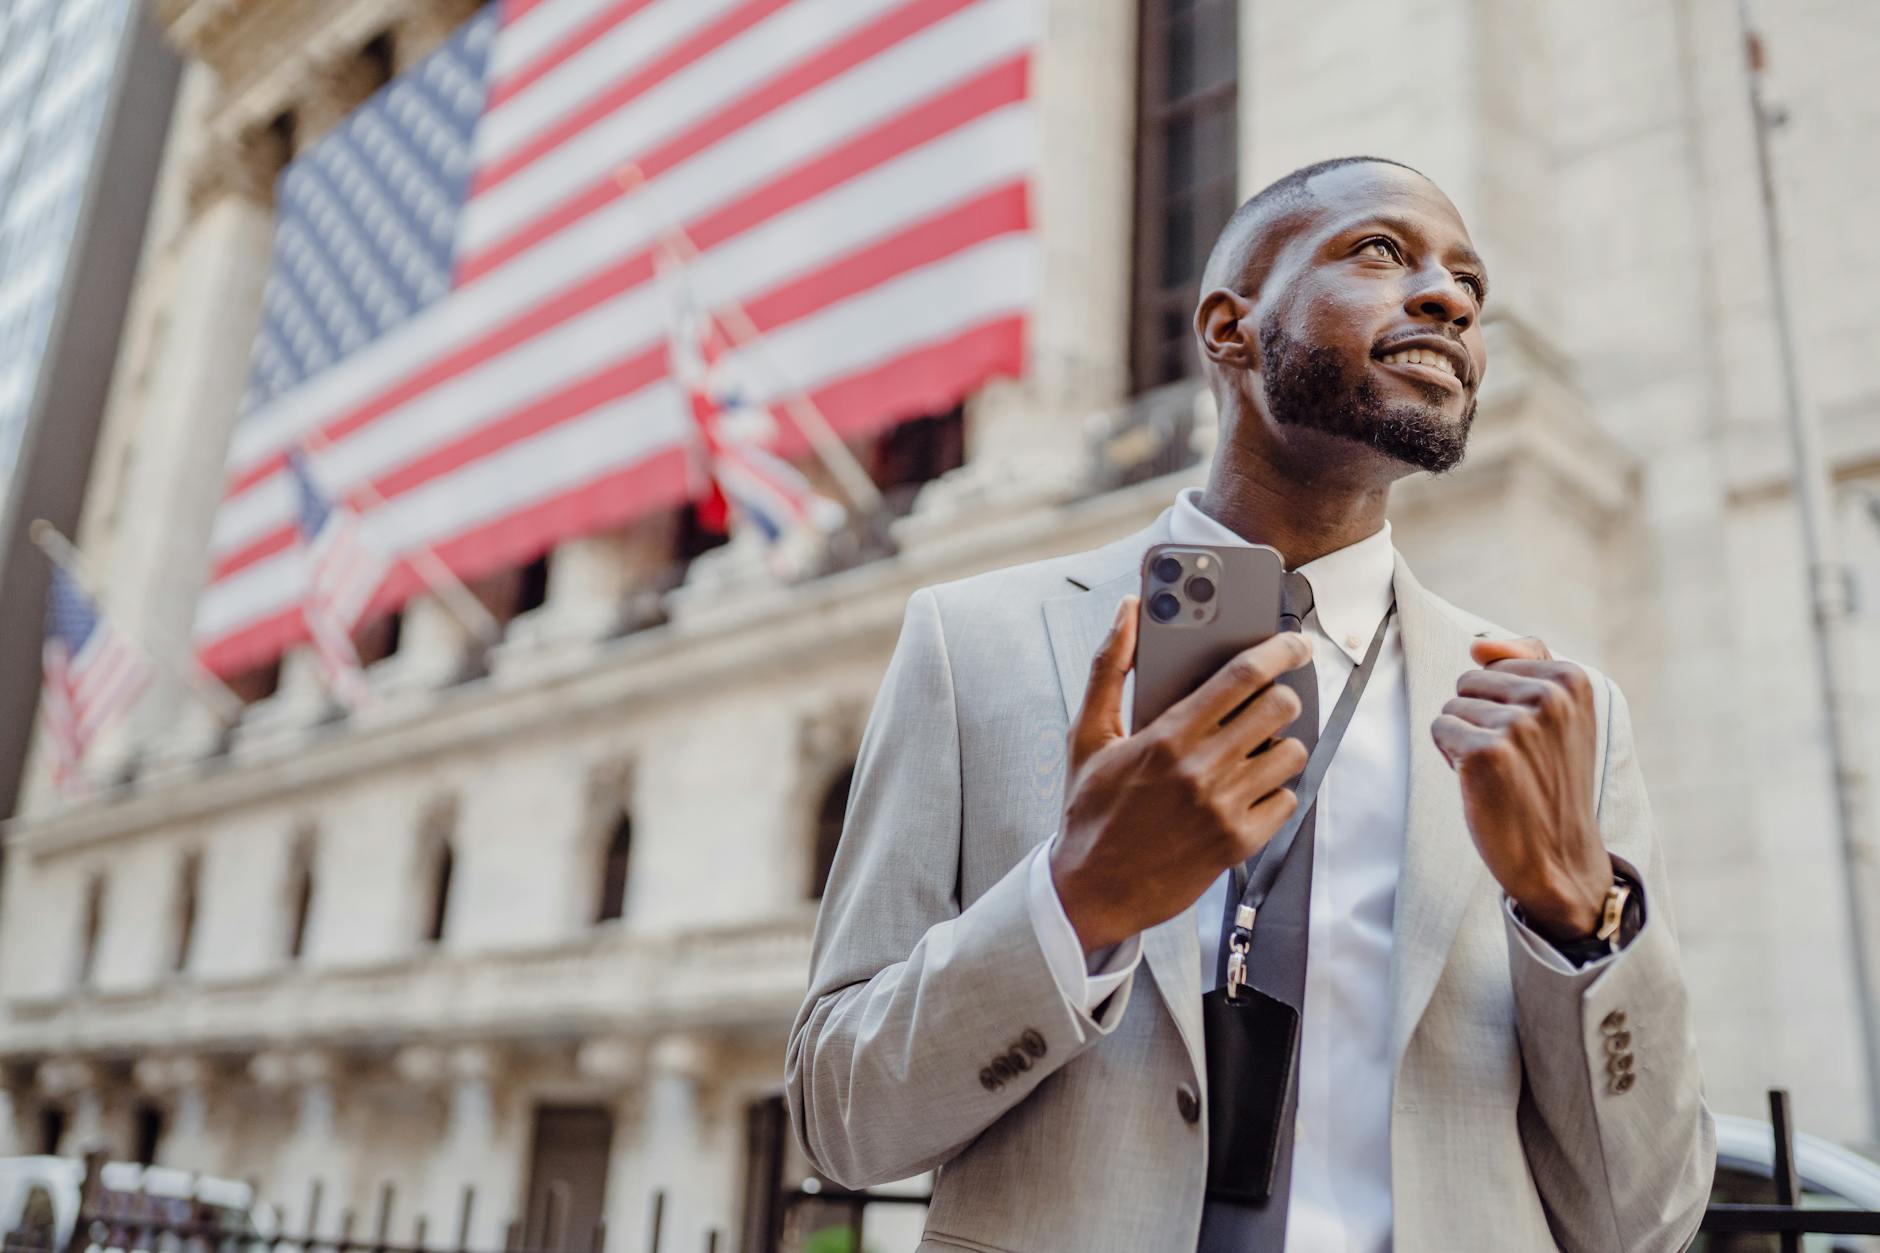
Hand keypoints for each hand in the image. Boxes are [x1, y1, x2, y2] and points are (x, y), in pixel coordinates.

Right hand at [1050, 595, 1314, 954]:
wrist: (1090, 890)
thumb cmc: (1090, 810)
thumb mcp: (1088, 734)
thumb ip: (1109, 666)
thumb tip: (1127, 610)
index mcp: (1167, 735)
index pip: (1242, 675)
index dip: (1279, 650)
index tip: (1294, 643)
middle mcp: (1200, 769)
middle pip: (1279, 708)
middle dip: (1282, 696)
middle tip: (1269, 700)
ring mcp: (1224, 808)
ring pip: (1291, 754)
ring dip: (1280, 744)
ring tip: (1253, 749)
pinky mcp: (1238, 843)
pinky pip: (1287, 800)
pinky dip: (1275, 791)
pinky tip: (1246, 790)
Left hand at [1431, 636, 1612, 942]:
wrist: (1560, 856)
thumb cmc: (1552, 782)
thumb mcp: (1561, 714)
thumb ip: (1529, 662)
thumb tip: (1479, 643)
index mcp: (1572, 679)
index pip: (1495, 663)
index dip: (1500, 703)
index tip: (1532, 739)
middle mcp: (1550, 698)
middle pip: (1469, 681)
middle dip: (1479, 718)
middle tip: (1514, 759)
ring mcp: (1518, 726)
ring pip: (1451, 707)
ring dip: (1465, 740)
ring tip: (1501, 773)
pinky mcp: (1485, 754)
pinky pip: (1439, 730)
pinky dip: (1452, 758)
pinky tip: (1484, 784)